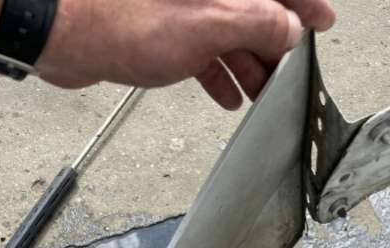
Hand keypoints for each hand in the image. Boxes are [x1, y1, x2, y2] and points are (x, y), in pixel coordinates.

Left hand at [37, 0, 335, 107]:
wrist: (67, 34)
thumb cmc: (124, 20)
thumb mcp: (209, 24)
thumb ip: (257, 23)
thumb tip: (290, 28)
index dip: (304, 6)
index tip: (322, 23)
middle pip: (256, 11)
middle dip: (275, 47)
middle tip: (289, 77)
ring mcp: (185, 8)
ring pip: (230, 34)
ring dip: (248, 66)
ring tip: (261, 95)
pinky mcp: (166, 29)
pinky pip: (203, 50)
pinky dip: (217, 72)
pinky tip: (226, 96)